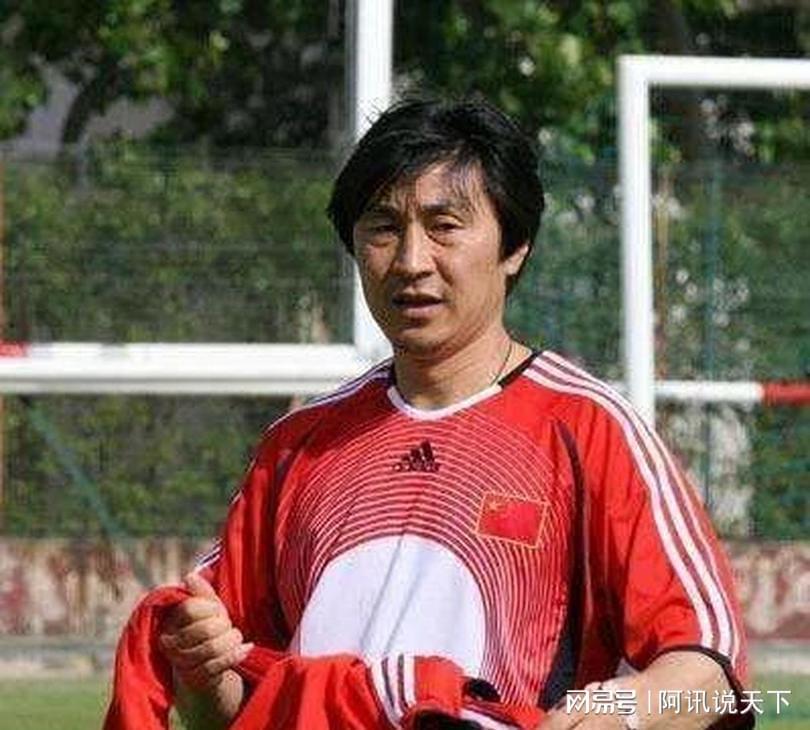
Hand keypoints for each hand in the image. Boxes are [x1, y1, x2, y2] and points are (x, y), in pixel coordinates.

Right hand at [159, 572, 252, 689]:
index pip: (190, 609)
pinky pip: (219, 665)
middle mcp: (169, 643)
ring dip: (233, 640)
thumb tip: (189, 576)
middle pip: (205, 629)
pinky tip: (246, 648)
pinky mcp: (194, 679)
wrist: (205, 667)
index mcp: (169, 621)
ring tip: (236, 637)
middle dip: (225, 625)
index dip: (210, 607)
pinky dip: (237, 654)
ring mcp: (180, 663)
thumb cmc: (207, 631)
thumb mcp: (207, 609)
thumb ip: (201, 592)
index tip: (217, 610)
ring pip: (213, 648)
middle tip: (228, 626)